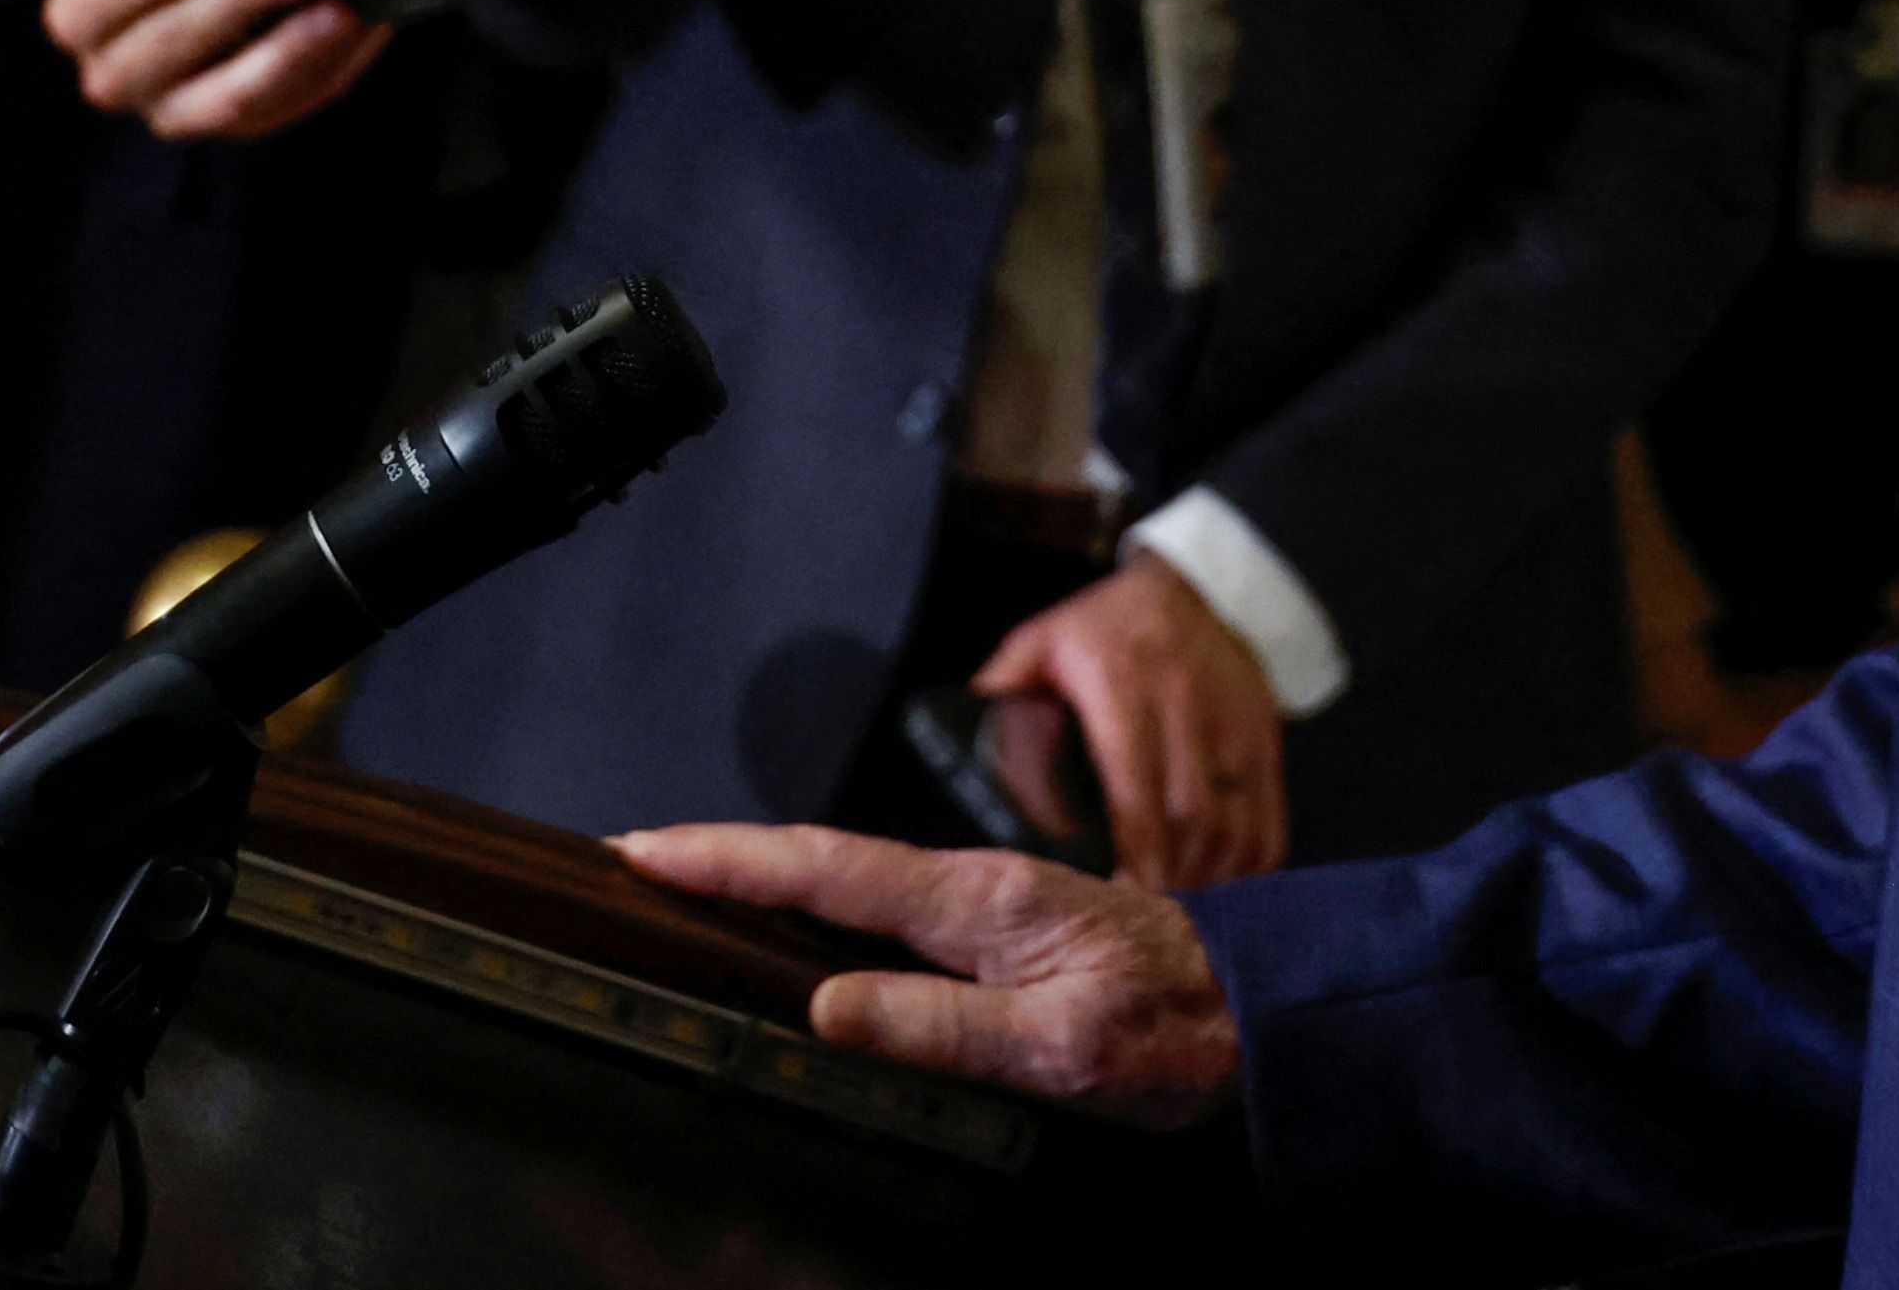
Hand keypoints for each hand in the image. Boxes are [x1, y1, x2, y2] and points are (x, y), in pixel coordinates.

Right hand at [42, 0, 386, 141]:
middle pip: (176, 46)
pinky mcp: (243, 120)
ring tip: (340, 2)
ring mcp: (179, 110)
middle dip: (241, 2)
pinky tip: (365, 22)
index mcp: (77, 13)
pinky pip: (290, 102)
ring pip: (234, 96)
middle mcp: (116, 76)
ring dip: (291, 50)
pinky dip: (330, 63)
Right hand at [615, 824, 1242, 1129]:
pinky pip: (889, 903)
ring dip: (768, 875)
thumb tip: (824, 1006)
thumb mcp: (1056, 1048)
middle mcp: (970, 888)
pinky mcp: (1002, 930)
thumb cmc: (1174, 1030)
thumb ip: (939, 1024)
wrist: (1261, 1007)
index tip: (646, 849)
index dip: (726, 859)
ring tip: (692, 883)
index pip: (822, 867)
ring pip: (853, 878)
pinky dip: (824, 900)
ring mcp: (986, 905)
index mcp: (973, 903)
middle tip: (636, 859)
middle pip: (820, 858)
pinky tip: (802, 923)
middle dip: (724, 855)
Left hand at [974, 549, 1288, 886]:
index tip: (1109, 895)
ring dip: (1203, 877)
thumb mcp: (1042, 643)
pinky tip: (1216, 882)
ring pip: (1232, 827)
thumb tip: (948, 740)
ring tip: (1169, 903)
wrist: (1192, 589)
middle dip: (1164, 876)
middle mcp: (1185, 705)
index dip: (1129, 851)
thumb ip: (1001, 691)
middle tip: (1133, 914)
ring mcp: (1233, 726)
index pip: (1134, 785)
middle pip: (1188, 818)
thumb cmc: (1106, 627)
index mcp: (1123, 683)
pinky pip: (1268, 820)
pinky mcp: (1264, 742)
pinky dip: (1247, 864)